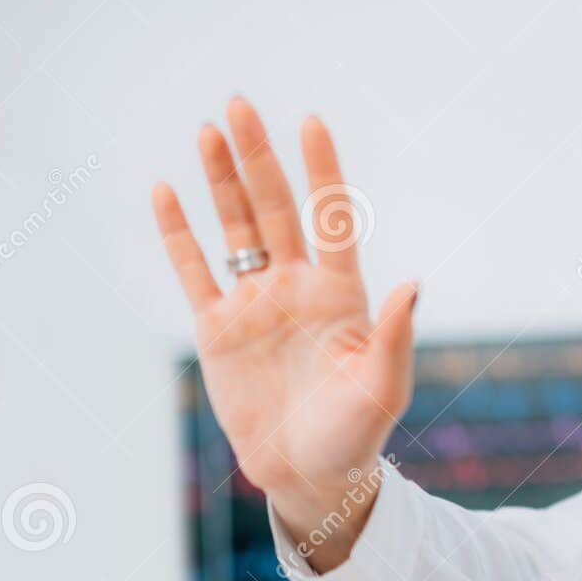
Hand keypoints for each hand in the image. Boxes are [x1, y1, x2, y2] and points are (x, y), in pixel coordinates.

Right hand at [151, 98, 417, 567]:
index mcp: (342, 293)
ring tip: (209, 130)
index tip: (311, 122)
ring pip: (236, 228)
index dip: (322, 172)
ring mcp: (256, 304)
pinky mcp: (218, 330)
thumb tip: (413, 283)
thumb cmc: (358, 432)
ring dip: (221, 181)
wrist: (312, 474)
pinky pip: (195, 272)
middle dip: (259, 157)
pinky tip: (168, 191)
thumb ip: (395, 333)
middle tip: (240, 106)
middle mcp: (297, 287)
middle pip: (276, 208)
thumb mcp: (385, 385)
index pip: (332, 218)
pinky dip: (180, 234)